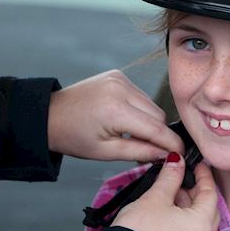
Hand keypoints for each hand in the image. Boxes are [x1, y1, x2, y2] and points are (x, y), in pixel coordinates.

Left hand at [48, 70, 183, 161]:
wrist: (49, 115)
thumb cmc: (72, 136)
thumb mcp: (105, 152)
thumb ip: (139, 152)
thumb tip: (166, 156)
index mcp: (116, 110)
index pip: (156, 128)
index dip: (171, 144)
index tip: (180, 156)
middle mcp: (121, 89)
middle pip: (157, 115)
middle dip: (157, 134)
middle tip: (148, 152)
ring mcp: (120, 79)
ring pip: (151, 104)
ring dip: (148, 121)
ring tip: (130, 135)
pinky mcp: (118, 75)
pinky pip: (140, 95)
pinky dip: (138, 109)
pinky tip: (124, 120)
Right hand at [112, 155, 219, 230]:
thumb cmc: (139, 230)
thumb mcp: (156, 196)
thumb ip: (171, 176)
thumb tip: (177, 161)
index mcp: (202, 225)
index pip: (211, 194)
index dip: (204, 175)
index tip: (197, 164)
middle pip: (208, 209)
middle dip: (197, 191)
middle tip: (184, 176)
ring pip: (199, 222)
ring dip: (189, 205)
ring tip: (170, 190)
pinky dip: (184, 219)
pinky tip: (168, 209)